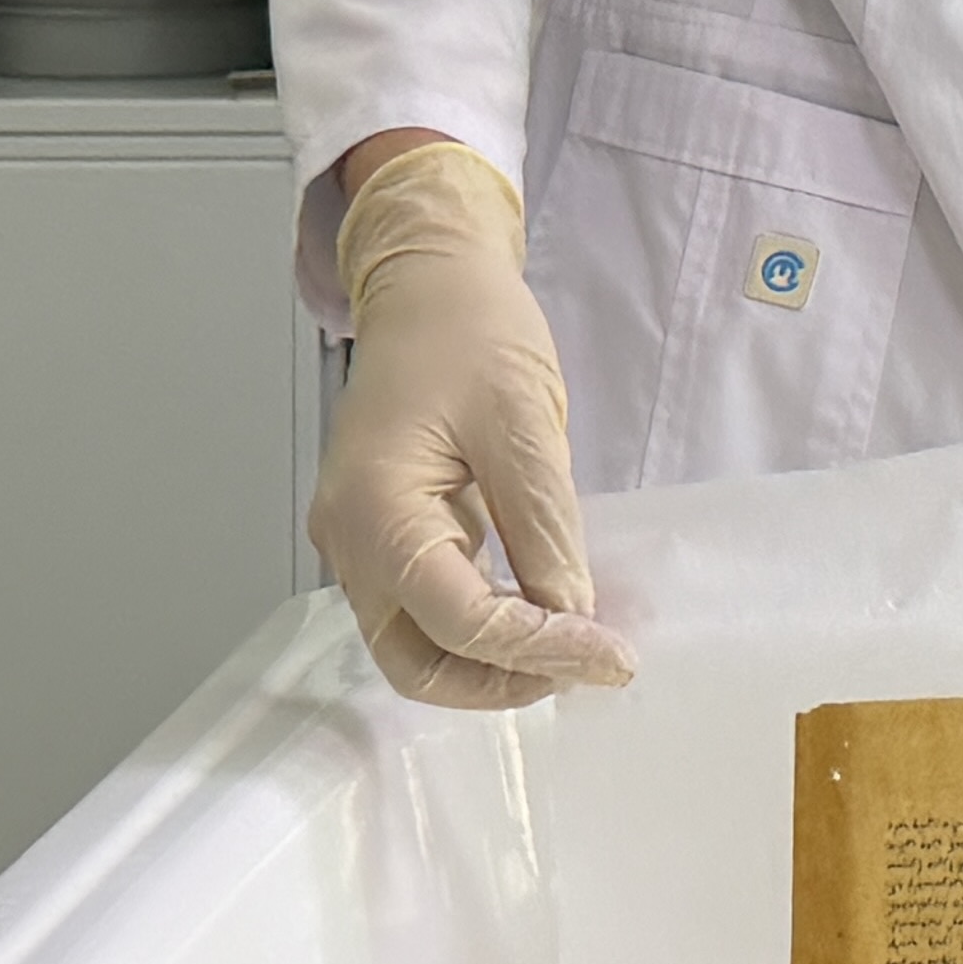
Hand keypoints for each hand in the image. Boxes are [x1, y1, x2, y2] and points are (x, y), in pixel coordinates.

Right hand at [312, 138, 637, 708]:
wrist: (428, 283)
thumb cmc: (469, 332)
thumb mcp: (523, 424)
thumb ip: (544, 527)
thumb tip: (572, 616)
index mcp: (374, 509)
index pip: (456, 618)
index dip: (538, 649)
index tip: (612, 657)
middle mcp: (351, 541)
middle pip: (417, 661)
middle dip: (502, 680)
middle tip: (588, 663)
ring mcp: (361, 544)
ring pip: (419, 646)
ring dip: (493, 662)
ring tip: (573, 644)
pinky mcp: (386, 538)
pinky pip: (428, 608)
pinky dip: (483, 627)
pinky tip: (542, 611)